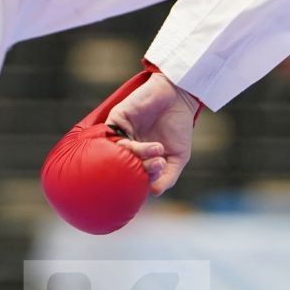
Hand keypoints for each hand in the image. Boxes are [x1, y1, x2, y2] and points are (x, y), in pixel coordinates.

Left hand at [107, 72, 200, 194]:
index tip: (162, 169)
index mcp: (141, 159)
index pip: (136, 176)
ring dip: (137, 154)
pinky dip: (122, 144)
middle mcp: (129, 148)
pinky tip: (136, 144)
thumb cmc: (179, 126)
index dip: (147, 178)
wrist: (179, 97)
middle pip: (125, 166)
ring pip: (118, 153)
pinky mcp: (117, 119)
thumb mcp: (178, 157)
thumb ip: (168, 176)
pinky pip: (110, 136)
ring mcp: (121, 134)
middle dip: (142, 168)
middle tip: (159, 162)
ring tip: (157, 149)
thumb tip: (154, 192)